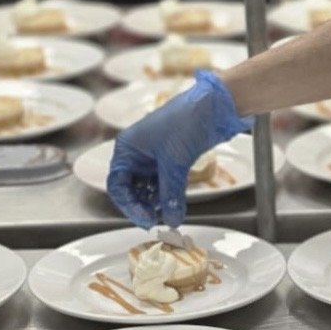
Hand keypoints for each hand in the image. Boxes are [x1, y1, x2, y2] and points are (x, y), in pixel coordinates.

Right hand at [106, 71, 250, 227]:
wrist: (213, 108)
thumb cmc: (186, 122)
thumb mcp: (174, 162)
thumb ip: (170, 195)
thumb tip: (170, 220)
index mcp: (127, 148)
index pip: (117, 185)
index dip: (129, 205)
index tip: (145, 220)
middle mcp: (137, 154)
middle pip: (131, 189)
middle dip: (142, 206)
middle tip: (157, 222)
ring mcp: (153, 158)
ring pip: (148, 189)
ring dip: (156, 204)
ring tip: (168, 215)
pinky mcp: (170, 161)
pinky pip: (163, 185)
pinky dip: (168, 197)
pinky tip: (175, 207)